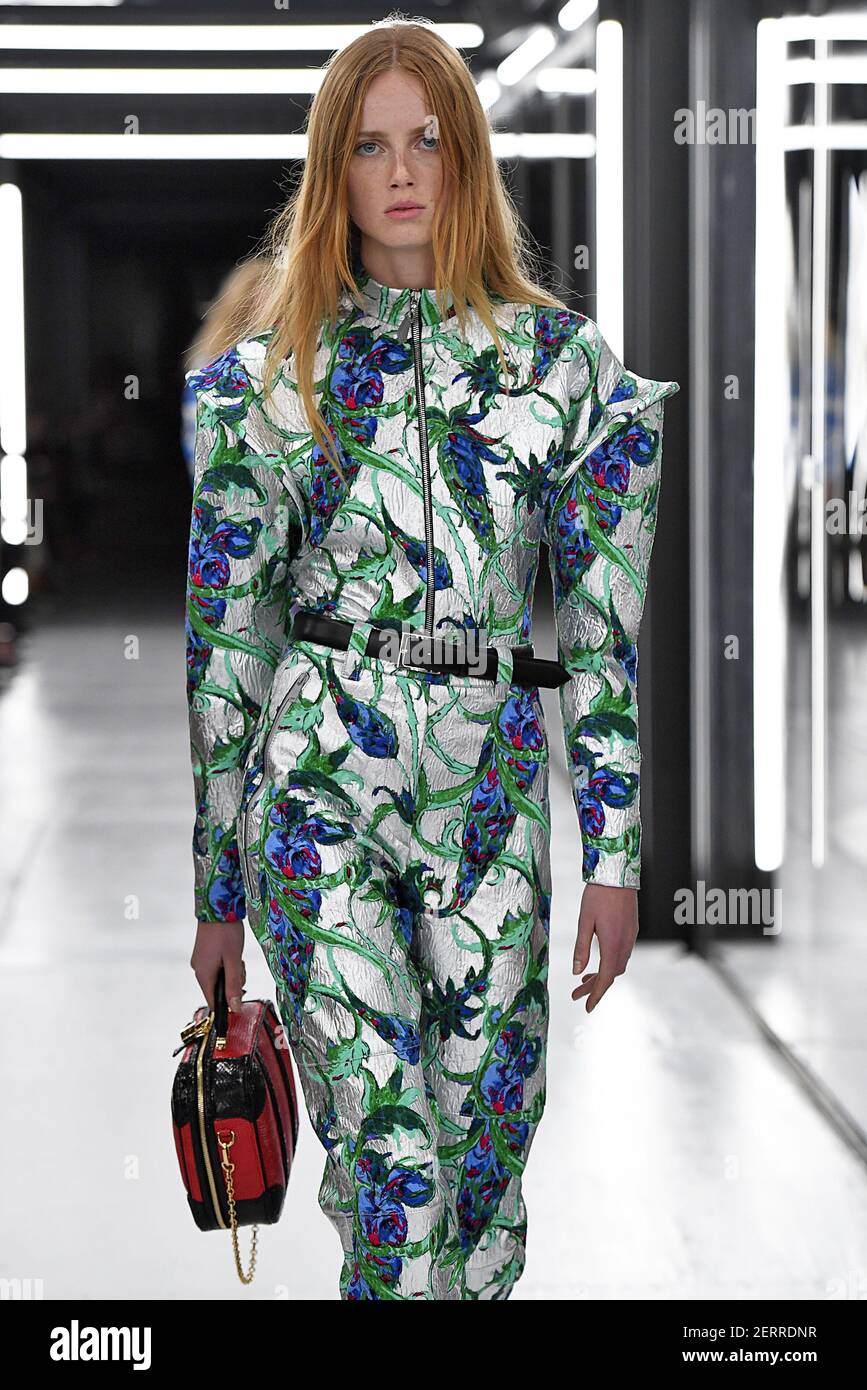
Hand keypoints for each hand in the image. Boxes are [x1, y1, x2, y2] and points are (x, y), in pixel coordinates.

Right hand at [190, 919, 246, 1011]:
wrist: (217, 906)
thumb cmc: (226, 932)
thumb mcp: (234, 960)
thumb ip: (234, 985)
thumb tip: (235, 1007)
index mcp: (203, 975)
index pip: (213, 1002)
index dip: (228, 1004)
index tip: (241, 997)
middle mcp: (198, 970)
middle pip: (218, 989)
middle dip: (233, 982)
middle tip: (240, 965)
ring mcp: (200, 961)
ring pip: (219, 977)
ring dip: (231, 972)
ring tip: (236, 956)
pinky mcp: (203, 954)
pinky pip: (216, 967)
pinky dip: (226, 964)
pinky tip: (231, 952)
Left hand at [571, 883, 638, 1012]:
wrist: (617, 873)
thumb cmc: (598, 895)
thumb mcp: (584, 922)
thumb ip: (581, 948)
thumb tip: (576, 972)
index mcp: (613, 945)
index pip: (606, 978)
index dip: (595, 994)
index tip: (586, 1006)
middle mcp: (625, 944)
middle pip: (612, 974)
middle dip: (595, 987)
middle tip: (576, 994)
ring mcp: (630, 937)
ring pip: (618, 965)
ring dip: (602, 975)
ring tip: (584, 980)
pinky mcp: (631, 930)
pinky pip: (622, 954)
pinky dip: (610, 963)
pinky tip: (598, 961)